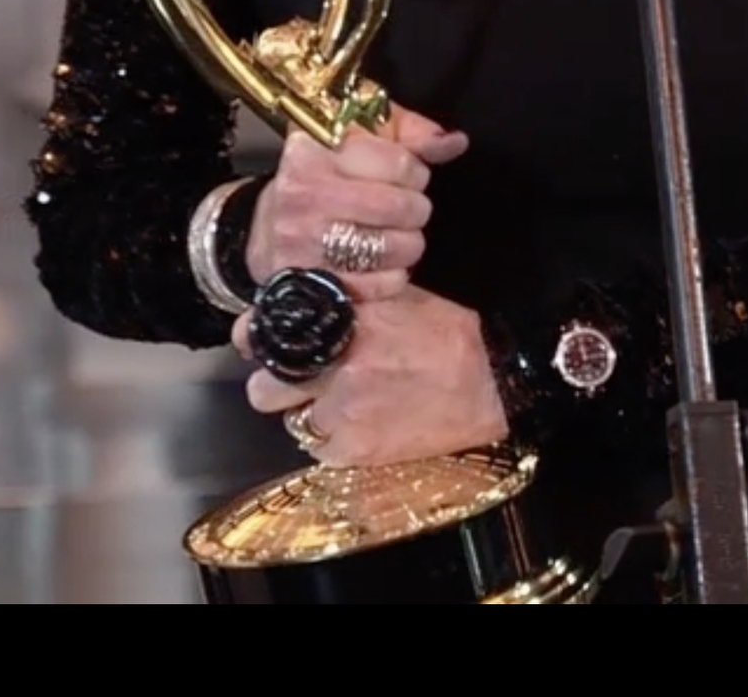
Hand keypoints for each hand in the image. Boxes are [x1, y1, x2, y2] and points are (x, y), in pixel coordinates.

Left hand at [237, 285, 509, 466]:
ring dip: (306, 413)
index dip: (256, 339)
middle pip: (263, 389)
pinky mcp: (355, 449)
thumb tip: (294, 297)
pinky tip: (360, 422)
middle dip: (275, 384)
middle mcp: (336, 367)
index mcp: (343, 322)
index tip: (258, 340)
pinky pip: (319, 449)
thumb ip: (343, 299)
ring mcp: (342, 413)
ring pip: (290, 422)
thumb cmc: (445, 334)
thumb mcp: (393, 298)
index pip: (268, 333)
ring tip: (338, 402)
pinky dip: (332, 439)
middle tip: (299, 379)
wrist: (492, 382)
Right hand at [245, 105, 466, 302]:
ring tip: (395, 236)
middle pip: (400, 207)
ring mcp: (305, 246)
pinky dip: (393, 277)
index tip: (407, 176)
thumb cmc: (321, 180)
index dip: (414, 171)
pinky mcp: (313, 286)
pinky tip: (378, 264)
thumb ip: (409, 134)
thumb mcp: (355, 141)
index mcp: (313, 154)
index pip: (398, 162)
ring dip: (408, 244)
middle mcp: (304, 198)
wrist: (265, 233)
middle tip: (405, 209)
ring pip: (395, 247)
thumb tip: (454, 142)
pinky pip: (382, 284)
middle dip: (415, 209)